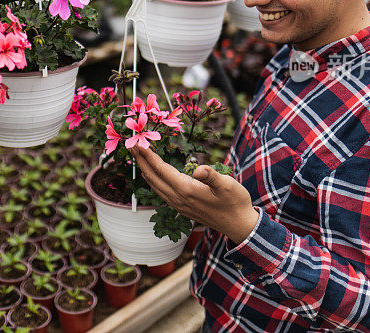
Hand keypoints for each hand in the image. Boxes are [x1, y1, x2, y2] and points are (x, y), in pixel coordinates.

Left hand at [130, 145, 259, 244]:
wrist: (238, 225)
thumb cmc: (235, 202)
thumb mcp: (228, 185)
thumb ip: (212, 176)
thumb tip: (199, 169)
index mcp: (186, 190)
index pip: (161, 170)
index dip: (148, 156)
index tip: (137, 143)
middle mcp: (178, 198)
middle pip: (153, 177)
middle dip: (140, 161)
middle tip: (130, 145)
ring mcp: (178, 205)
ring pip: (154, 185)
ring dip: (144, 170)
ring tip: (138, 157)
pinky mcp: (181, 208)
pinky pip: (161, 192)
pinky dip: (152, 180)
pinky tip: (152, 175)